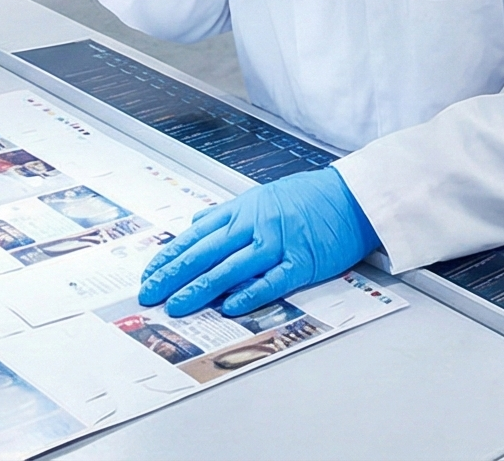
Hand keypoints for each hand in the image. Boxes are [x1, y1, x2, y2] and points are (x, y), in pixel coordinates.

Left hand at [139, 169, 379, 316]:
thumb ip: (227, 213)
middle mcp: (257, 225)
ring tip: (178, 305)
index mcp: (244, 210)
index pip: (197, 235)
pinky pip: (273, 280)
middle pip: (208, 252)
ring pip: (232, 267)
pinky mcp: (303, 261)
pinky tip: (230, 306)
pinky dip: (250, 293)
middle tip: (151, 294)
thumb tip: (196, 225)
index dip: (170, 256)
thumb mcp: (263, 196)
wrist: (353, 197)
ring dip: (201, 288)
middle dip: (174, 275)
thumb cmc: (310, 197)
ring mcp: (280, 243)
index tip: (149, 274)